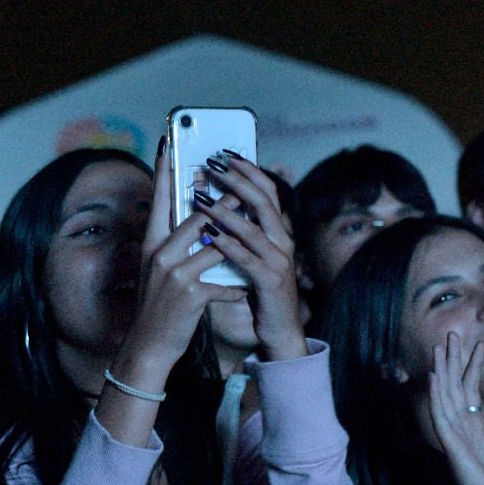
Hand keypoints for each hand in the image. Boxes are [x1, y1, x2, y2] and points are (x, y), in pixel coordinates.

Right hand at [111, 138, 246, 390]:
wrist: (148, 346)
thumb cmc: (158, 307)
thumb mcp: (160, 271)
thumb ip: (177, 245)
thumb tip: (201, 221)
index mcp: (151, 245)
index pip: (158, 200)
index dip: (165, 170)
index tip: (169, 143)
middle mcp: (160, 254)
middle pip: (193, 215)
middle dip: (218, 195)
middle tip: (232, 173)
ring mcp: (175, 274)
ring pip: (213, 242)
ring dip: (236, 229)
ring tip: (255, 214)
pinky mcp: (191, 294)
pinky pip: (222, 281)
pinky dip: (237, 284)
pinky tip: (247, 285)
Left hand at [189, 154, 305, 360]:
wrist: (280, 330)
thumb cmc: (260, 290)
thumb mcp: (253, 255)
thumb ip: (242, 233)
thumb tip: (216, 206)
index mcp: (278, 232)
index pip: (266, 192)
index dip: (248, 171)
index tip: (225, 153)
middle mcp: (283, 241)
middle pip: (263, 201)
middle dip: (237, 180)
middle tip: (213, 164)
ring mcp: (279, 261)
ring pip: (253, 228)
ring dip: (226, 210)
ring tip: (200, 197)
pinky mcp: (270, 282)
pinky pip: (247, 259)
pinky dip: (228, 245)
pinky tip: (209, 235)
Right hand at [428, 332, 483, 484]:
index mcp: (472, 426)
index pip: (470, 390)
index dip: (472, 367)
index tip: (476, 344)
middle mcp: (460, 426)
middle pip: (455, 386)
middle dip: (454, 360)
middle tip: (452, 334)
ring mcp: (453, 433)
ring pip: (446, 395)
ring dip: (442, 370)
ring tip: (441, 347)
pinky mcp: (451, 444)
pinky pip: (441, 416)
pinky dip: (437, 396)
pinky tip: (434, 377)